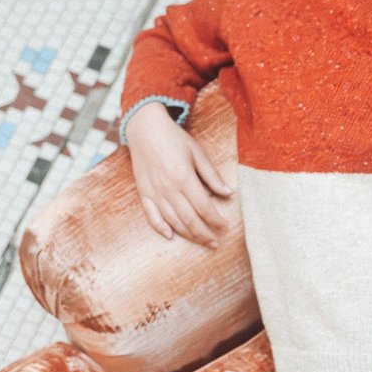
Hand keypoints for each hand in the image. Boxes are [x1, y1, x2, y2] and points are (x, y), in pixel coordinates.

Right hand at [123, 102, 233, 247]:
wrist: (145, 129)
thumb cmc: (174, 139)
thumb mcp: (197, 152)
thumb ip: (212, 175)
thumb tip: (228, 193)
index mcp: (183, 177)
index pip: (203, 206)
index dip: (215, 219)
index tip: (225, 226)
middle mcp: (168, 188)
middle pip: (189, 218)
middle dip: (204, 233)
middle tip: (216, 242)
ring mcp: (154, 192)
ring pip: (172, 221)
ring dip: (188, 235)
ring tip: (202, 242)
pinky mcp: (143, 192)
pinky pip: (150, 215)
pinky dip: (160, 227)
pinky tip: (170, 236)